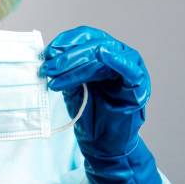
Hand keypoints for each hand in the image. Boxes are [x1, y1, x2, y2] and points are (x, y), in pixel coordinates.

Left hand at [39, 25, 161, 183]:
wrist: (102, 146)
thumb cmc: (90, 116)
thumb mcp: (71, 87)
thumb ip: (65, 70)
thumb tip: (47, 55)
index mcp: (103, 54)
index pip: (85, 37)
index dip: (65, 42)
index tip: (46, 54)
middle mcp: (118, 57)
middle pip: (93, 44)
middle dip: (67, 57)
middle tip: (47, 68)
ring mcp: (130, 69)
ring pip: (104, 54)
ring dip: (78, 63)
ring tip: (57, 76)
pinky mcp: (138, 86)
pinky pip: (130, 70)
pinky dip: (118, 60)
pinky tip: (104, 55)